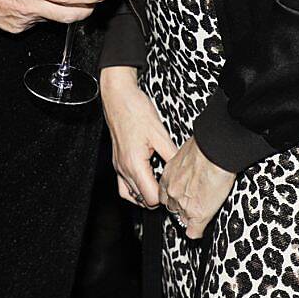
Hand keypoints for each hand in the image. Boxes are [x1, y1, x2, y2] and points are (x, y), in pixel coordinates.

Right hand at [0, 0, 102, 33]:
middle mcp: (31, 7)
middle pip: (68, 16)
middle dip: (86, 10)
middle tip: (94, 1)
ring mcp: (25, 20)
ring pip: (53, 19)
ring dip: (65, 11)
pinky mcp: (18, 28)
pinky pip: (37, 22)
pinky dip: (44, 14)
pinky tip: (41, 3)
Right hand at [101, 66, 176, 208]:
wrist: (118, 97)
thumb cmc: (135, 110)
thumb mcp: (160, 133)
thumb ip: (171, 155)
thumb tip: (181, 170)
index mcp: (135, 164)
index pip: (151, 198)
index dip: (165, 196)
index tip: (174, 188)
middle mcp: (124, 169)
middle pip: (142, 200)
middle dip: (157, 197)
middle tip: (169, 185)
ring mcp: (118, 166)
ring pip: (131, 195)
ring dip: (145, 194)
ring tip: (158, 184)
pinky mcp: (117, 161)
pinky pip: (124, 185)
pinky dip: (134, 188)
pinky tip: (145, 178)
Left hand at [159, 136, 235, 238]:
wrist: (216, 150)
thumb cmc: (205, 147)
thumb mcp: (186, 154)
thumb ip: (183, 166)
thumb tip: (190, 167)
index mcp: (168, 175)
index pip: (165, 193)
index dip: (174, 196)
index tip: (180, 197)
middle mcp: (173, 191)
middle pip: (172, 208)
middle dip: (181, 207)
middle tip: (194, 202)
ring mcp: (184, 204)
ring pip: (183, 218)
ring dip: (191, 216)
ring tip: (202, 208)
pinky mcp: (197, 213)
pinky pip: (194, 231)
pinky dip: (197, 231)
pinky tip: (201, 227)